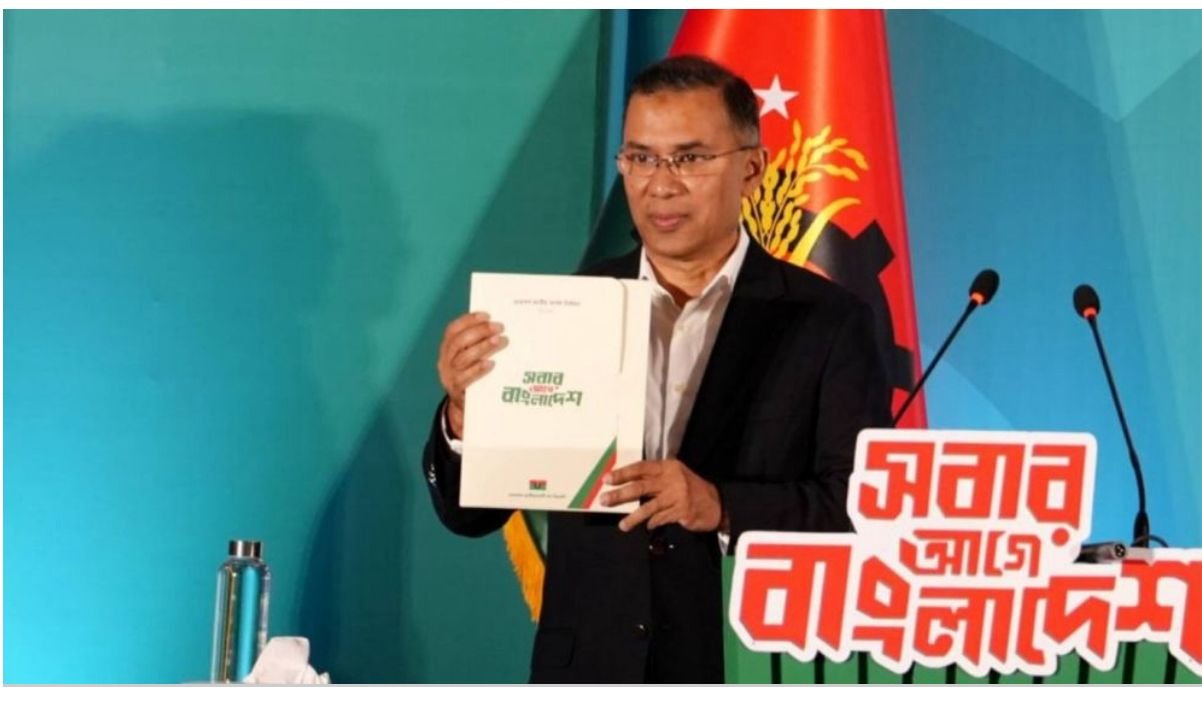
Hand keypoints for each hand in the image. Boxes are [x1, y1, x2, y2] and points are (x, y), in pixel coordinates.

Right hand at [437, 311, 506, 437]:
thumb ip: (478, 344)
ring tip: (501, 341)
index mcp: (447, 349)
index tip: (487, 315)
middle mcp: (445, 361)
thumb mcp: (470, 359)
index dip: (468, 320)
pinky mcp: (457, 391)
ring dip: (483, 347)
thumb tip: (498, 328)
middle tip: (499, 327)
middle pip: (459, 342)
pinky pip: (465, 378)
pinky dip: (478, 369)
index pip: (453, 330)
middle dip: (480, 331)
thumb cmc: (471, 376)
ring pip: (463, 358)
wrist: (463, 407)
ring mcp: (449, 376)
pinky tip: (491, 363)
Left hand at [600, 459, 722, 532]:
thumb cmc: (690, 488)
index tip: (607, 479)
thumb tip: (626, 485)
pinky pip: (660, 518)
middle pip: (641, 486)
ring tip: (622, 525)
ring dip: (633, 517)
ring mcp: (678, 496)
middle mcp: (672, 479)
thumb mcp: (674, 476)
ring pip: (649, 507)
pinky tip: (646, 526)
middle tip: (605, 500)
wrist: (716, 503)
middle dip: (620, 494)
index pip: (641, 467)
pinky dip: (652, 523)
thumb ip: (654, 478)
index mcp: (668, 467)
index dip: (623, 473)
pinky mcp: (682, 512)